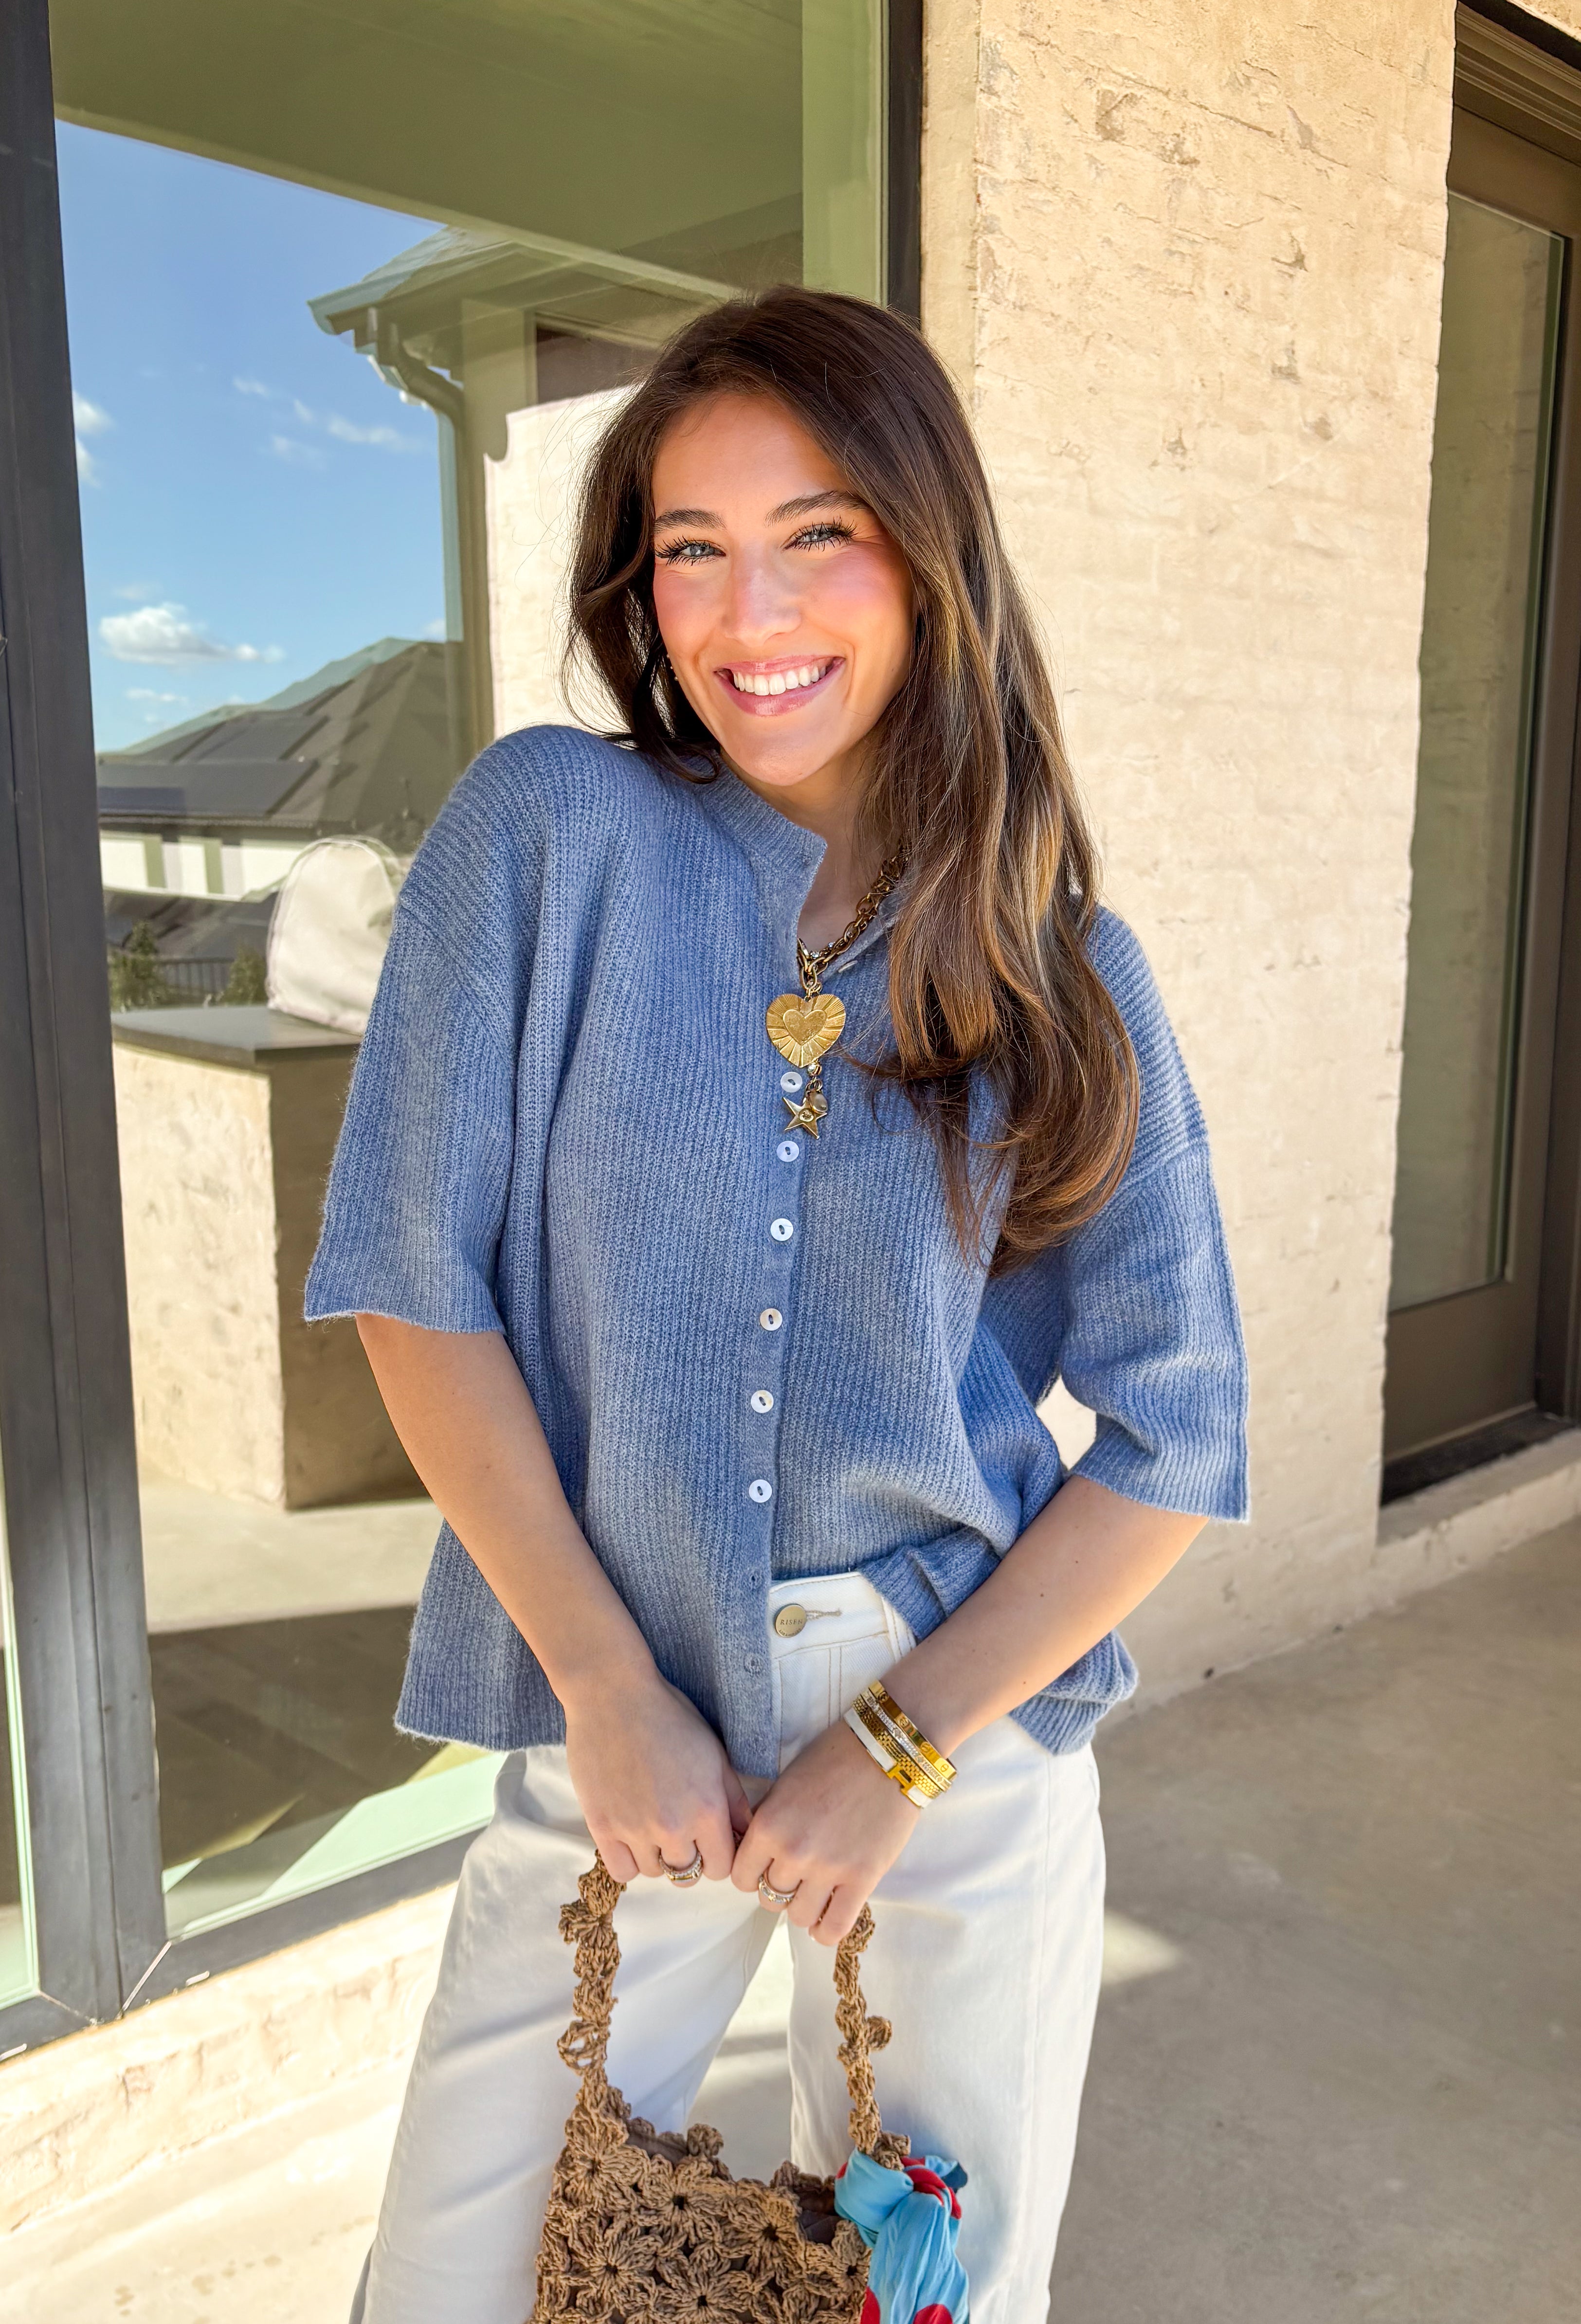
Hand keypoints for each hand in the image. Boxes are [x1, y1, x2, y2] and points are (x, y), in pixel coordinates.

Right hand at [563, 1668, 751, 1884]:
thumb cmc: (669, 1717)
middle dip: (689, 1857)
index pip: (722, 1867)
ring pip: (655, 1873)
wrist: (614, 1696)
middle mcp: (674, 1827)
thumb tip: (745, 1835)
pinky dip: (629, 1860)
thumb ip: (734, 1800)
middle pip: (689, 1875)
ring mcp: (635, 1830)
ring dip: (657, 1856)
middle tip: (680, 1831)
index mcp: (707, 1809)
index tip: (709, 1841)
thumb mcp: (714, 1753)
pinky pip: (622, 1871)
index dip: (719, 1856)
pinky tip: (631, 1836)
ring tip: (652, 1824)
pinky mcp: (602, 1827)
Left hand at [730, 1717, 920, 1944]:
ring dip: (804, 1906)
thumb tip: (757, 1858)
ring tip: (816, 1891)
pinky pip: (834, 1927)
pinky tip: (828, 1916)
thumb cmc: (834, 1759)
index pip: (741, 1877)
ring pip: (799, 1916)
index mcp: (769, 1825)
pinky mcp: (862, 1879)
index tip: (766, 1867)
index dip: (753, 1874)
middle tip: (796, 1874)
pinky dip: (826, 1930)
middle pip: (769, 1898)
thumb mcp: (785, 1786)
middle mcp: (793, 1852)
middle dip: (780, 1888)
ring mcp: (828, 1869)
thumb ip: (768, 1824)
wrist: (887, 1751)